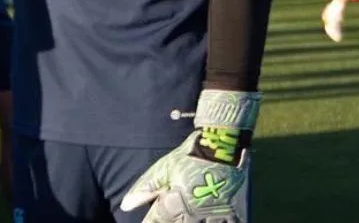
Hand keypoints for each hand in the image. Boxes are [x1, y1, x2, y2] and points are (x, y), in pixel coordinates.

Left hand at [121, 90, 258, 222]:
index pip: (158, 219)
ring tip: (185, 218)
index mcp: (178, 200)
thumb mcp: (164, 168)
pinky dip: (218, 222)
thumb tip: (126, 206)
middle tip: (166, 218)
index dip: (150, 222)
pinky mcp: (232, 211)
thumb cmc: (188, 155)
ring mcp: (216, 212)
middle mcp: (197, 210)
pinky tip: (211, 220)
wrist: (221, 144)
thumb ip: (145, 188)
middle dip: (170, 222)